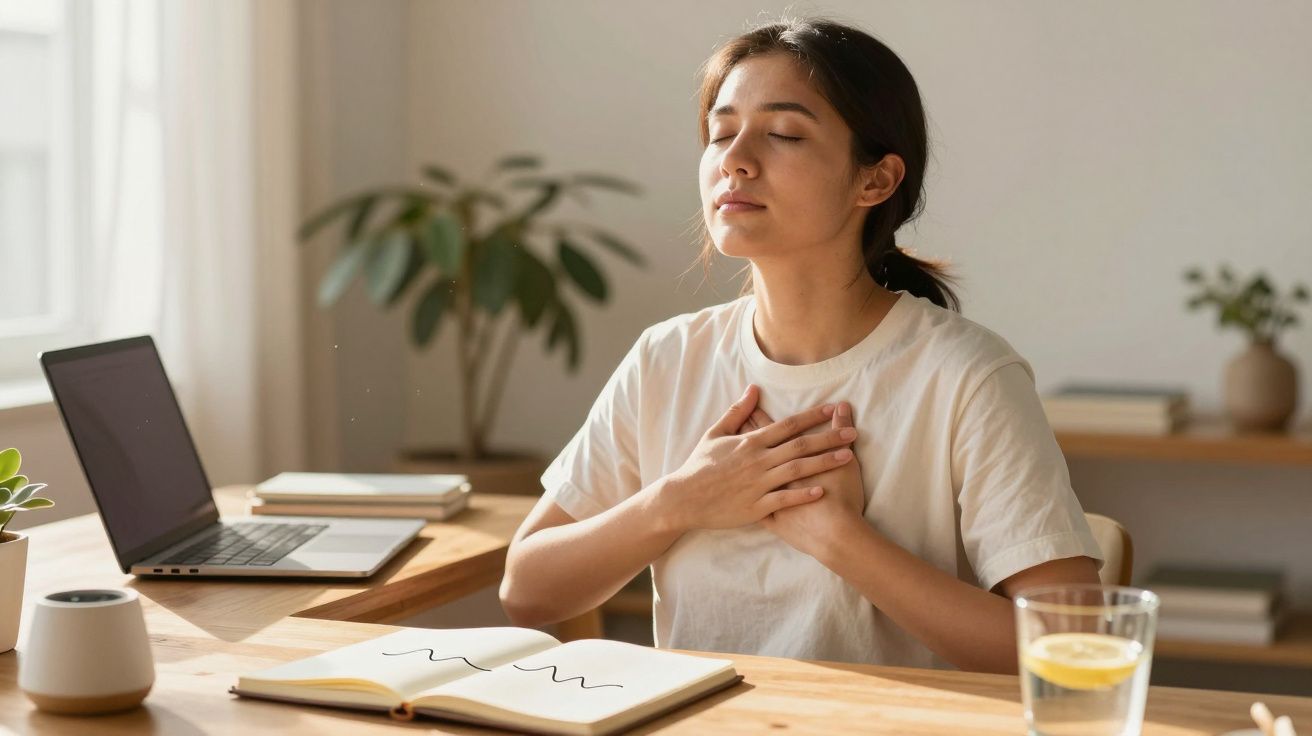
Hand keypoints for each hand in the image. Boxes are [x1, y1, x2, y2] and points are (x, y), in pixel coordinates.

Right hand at [655, 384, 857, 532]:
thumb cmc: (700, 465)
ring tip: (848, 457)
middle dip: (829, 437)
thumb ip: (737, 412)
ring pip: (797, 470)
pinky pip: (784, 500)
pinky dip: (803, 495)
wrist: (684, 498)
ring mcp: (758, 484)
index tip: (833, 409)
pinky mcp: (756, 506)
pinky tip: (823, 491)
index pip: (788, 425)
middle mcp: (758, 460)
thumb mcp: (715, 433)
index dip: (813, 416)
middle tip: (853, 432)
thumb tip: (753, 389)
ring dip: (824, 463)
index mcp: (750, 442)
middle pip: (800, 445)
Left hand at [745, 401, 867, 556]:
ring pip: (747, 474)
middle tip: (732, 424)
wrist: (834, 536)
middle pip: (753, 449)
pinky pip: (750, 502)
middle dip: (744, 435)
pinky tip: (736, 490)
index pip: (770, 430)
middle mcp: (770, 473)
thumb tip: (841, 406)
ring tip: (730, 452)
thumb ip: (839, 429)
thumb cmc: (842, 497)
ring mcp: (765, 496)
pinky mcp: (766, 516)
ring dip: (740, 463)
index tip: (749, 408)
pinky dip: (744, 494)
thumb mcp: (845, 459)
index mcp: (787, 457)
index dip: (759, 416)